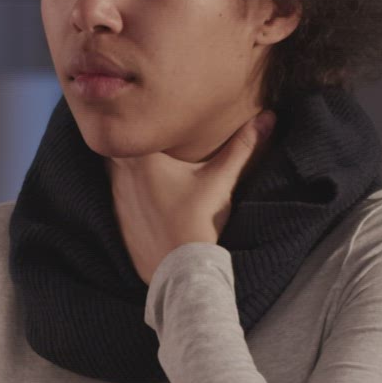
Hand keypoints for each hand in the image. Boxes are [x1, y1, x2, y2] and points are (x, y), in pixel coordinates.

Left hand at [109, 111, 273, 283]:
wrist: (180, 269)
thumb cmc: (198, 221)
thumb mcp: (220, 180)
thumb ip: (242, 147)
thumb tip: (268, 118)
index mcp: (141, 158)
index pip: (126, 124)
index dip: (135, 115)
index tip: (148, 112)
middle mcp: (121, 175)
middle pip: (116, 144)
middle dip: (132, 139)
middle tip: (151, 135)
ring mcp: (116, 198)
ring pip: (113, 169)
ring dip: (128, 165)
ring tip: (149, 162)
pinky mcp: (117, 218)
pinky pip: (115, 194)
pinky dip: (127, 189)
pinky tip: (146, 193)